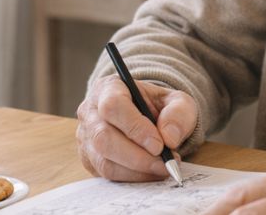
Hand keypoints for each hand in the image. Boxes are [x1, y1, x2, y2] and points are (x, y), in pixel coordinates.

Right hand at [76, 74, 197, 181]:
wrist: (146, 116)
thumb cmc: (158, 106)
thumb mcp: (176, 100)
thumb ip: (178, 113)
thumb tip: (169, 138)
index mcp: (108, 88)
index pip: (113, 106)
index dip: (135, 128)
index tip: (159, 144)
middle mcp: (91, 112)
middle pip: (104, 137)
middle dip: (137, 156)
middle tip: (164, 163)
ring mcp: (86, 137)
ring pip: (104, 160)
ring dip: (137, 170)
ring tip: (162, 168)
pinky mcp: (89, 159)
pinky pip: (107, 174)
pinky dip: (132, 177)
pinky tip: (150, 172)